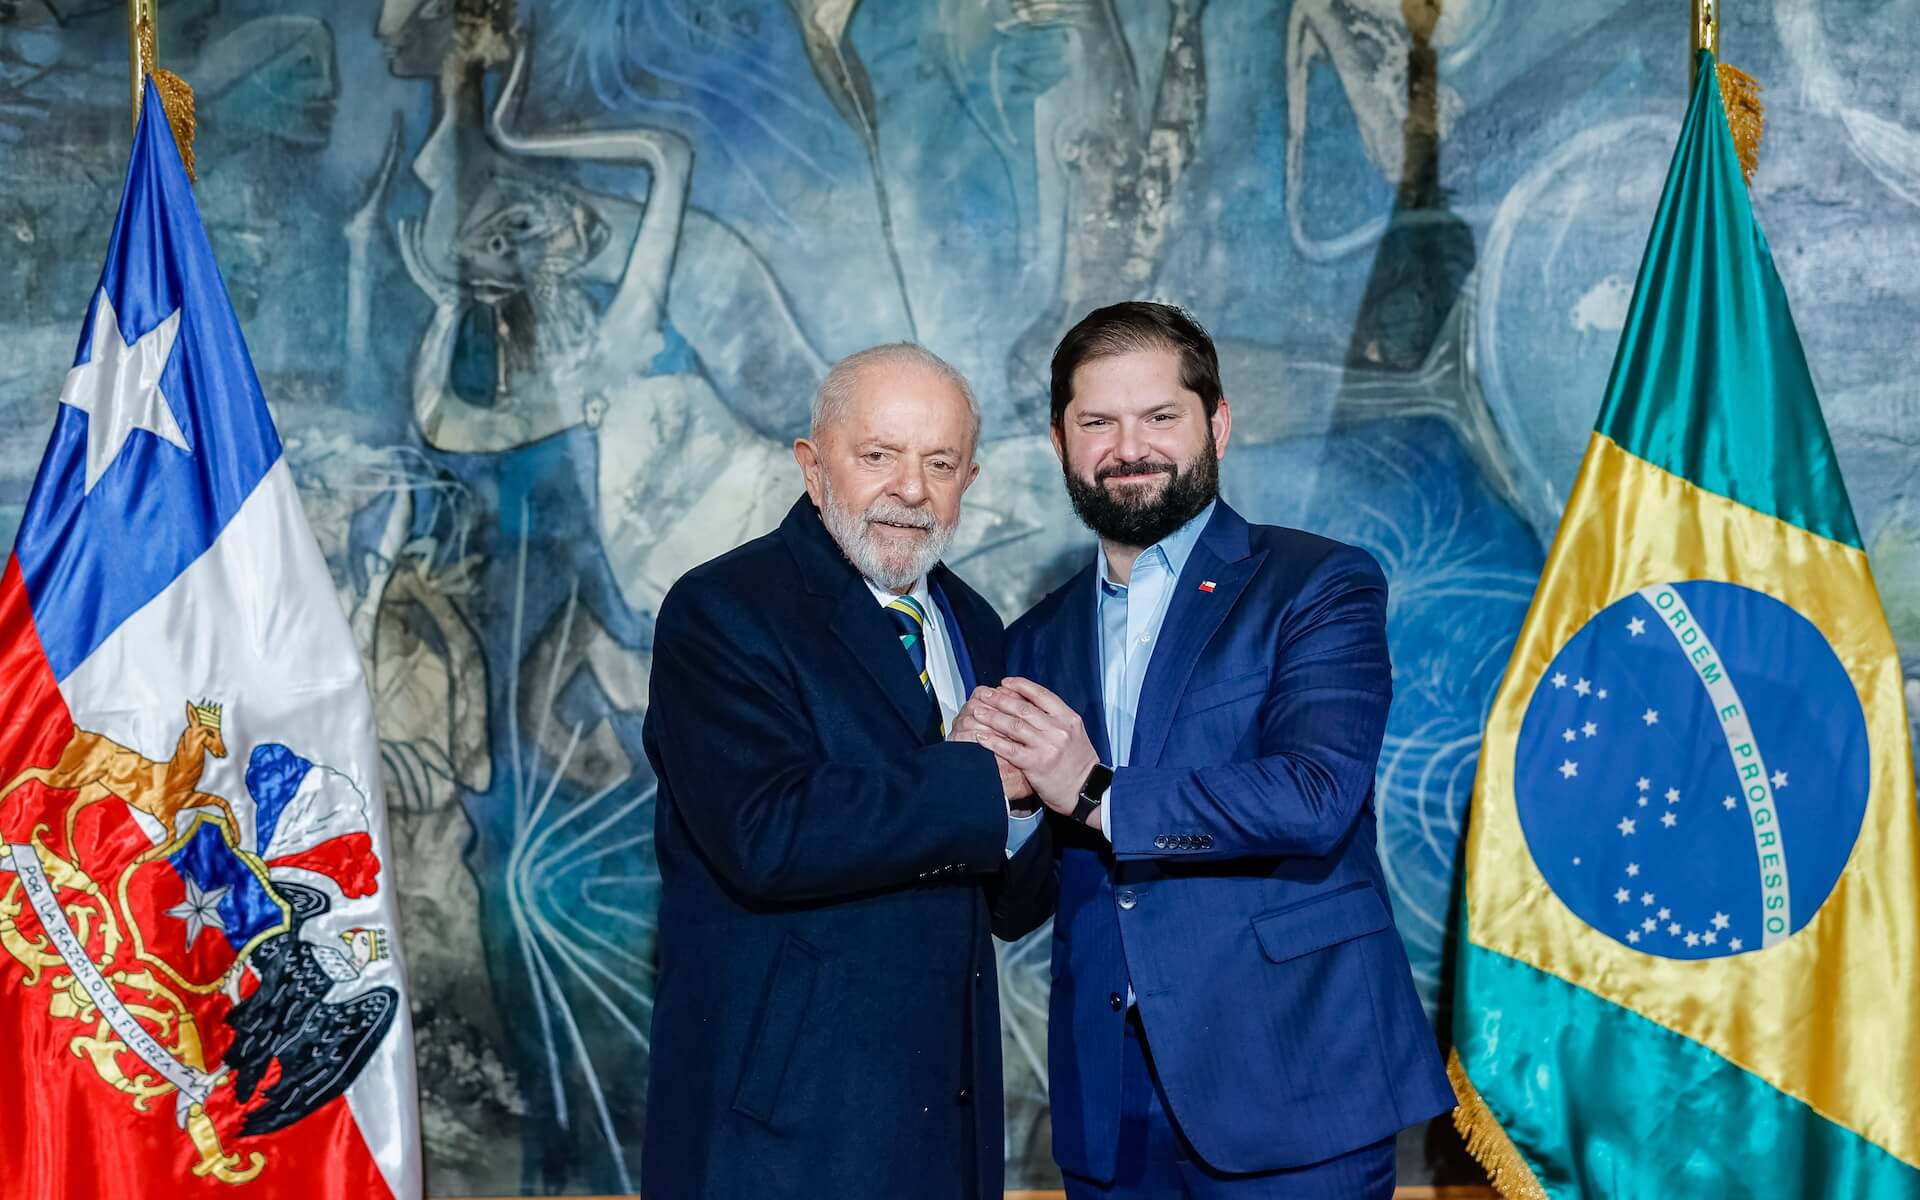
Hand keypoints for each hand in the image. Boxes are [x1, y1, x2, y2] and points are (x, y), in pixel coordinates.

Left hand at [962, 679, 1099, 816]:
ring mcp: (1047, 746)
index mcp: (1069, 718)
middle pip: (1023, 708)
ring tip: (977, 711)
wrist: (1086, 790)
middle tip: (984, 694)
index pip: (1041, 695)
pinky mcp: (1036, 763)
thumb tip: (1028, 702)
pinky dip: (993, 741)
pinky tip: (980, 737)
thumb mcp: (1074, 733)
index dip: (1021, 686)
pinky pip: (1009, 749)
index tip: (1004, 683)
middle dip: (1000, 699)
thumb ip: (1054, 718)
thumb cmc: (1077, 762)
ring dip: (992, 717)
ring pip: (1014, 725)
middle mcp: (1058, 729)